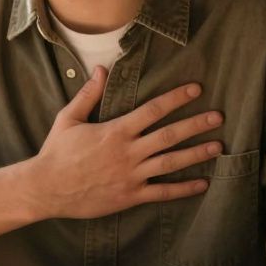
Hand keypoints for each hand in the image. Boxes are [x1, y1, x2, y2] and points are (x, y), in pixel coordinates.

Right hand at [22, 66, 223, 219]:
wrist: (46, 188)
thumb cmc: (57, 152)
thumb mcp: (69, 118)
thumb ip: (88, 94)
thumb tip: (101, 69)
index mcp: (116, 131)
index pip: (153, 110)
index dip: (176, 98)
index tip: (196, 90)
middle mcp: (128, 152)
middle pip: (169, 135)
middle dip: (196, 124)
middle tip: (218, 117)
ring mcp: (131, 176)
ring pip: (171, 163)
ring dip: (196, 154)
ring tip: (218, 146)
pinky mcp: (130, 197)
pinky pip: (162, 192)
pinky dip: (184, 189)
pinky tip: (202, 184)